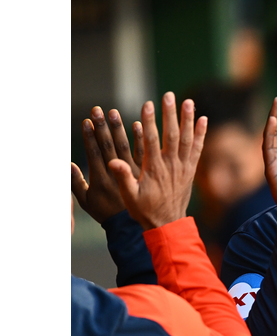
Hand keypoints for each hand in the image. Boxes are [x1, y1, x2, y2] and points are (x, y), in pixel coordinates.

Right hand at [71, 106, 144, 222]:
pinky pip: (145, 152)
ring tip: (114, 112)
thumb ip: (76, 183)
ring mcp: (136, 172)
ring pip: (127, 146)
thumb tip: (66, 164)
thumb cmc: (110, 213)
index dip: (90, 137)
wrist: (139, 225)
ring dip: (120, 128)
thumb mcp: (88, 202)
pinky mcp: (149, 171)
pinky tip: (138, 124)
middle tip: (98, 110)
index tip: (86, 121)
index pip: (95, 154)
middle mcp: (119, 174)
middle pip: (109, 146)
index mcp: (102, 180)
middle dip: (103, 127)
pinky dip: (141, 138)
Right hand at [107, 92, 207, 229]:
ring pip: (187, 139)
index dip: (150, 121)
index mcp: (154, 169)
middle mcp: (171, 165)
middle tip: (169, 95)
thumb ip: (123, 178)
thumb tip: (113, 162)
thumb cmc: (145, 210)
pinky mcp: (191, 170)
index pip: (152, 140)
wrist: (168, 224)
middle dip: (170, 114)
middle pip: (171, 135)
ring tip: (188, 101)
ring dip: (187, 119)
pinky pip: (198, 149)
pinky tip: (203, 119)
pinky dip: (201, 134)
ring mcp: (183, 166)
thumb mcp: (129, 197)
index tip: (147, 104)